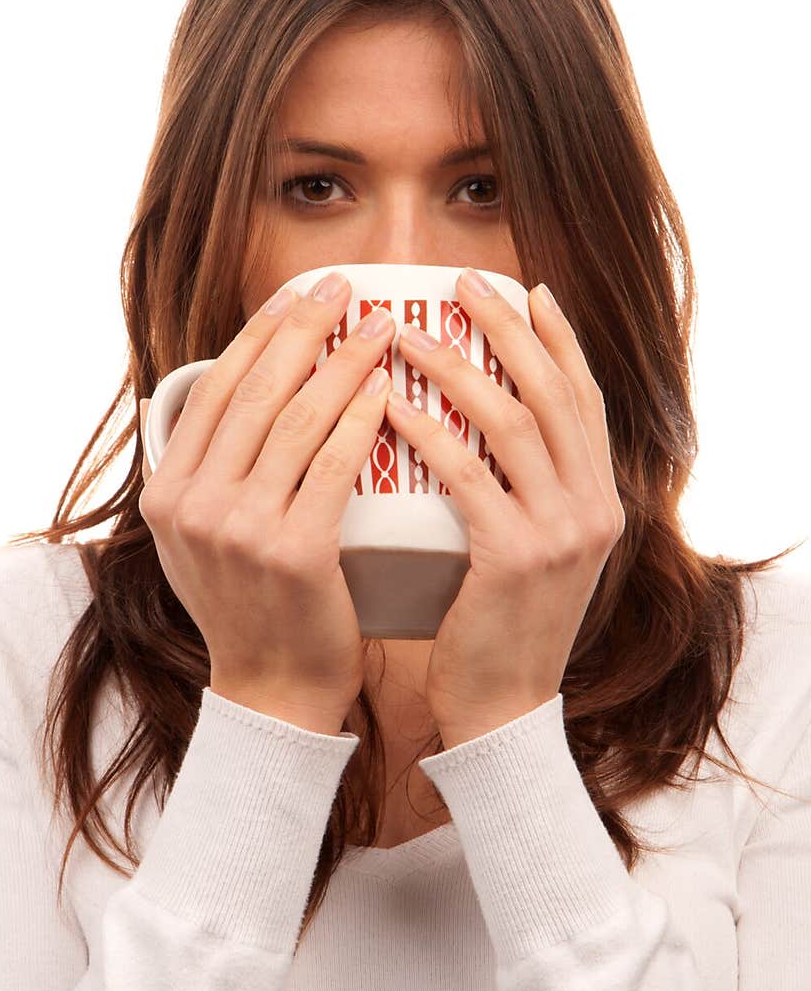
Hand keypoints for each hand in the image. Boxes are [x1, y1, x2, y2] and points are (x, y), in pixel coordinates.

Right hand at [137, 272, 394, 735]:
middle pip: (255, 392)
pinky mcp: (293, 553)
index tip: (296, 295)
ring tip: (383, 327)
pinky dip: (360, 422)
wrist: (274, 691)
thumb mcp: (202, 540)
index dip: (258, 335)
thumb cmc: (254, 607)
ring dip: (343, 362)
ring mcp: (238, 530)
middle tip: (345, 286)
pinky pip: (333, 467)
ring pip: (297, 420)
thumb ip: (210, 473)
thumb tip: (241, 392)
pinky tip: (387, 391)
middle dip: (304, 329)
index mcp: (166, 493)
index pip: (214, 391)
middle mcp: (192, 505)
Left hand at [384, 270, 624, 748]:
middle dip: (507, 328)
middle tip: (461, 282)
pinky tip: (390, 406)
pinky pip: (469, 475)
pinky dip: (429, 433)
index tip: (528, 287)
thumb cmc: (500, 622)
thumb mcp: (534, 546)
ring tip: (408, 333)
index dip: (560, 337)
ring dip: (459, 368)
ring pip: (514, 422)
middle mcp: (594, 506)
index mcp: (601, 496)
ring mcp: (562, 531)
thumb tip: (479, 419)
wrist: (503, 708)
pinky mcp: (517, 558)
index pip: (586, 396)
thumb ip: (526, 486)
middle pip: (554, 391)